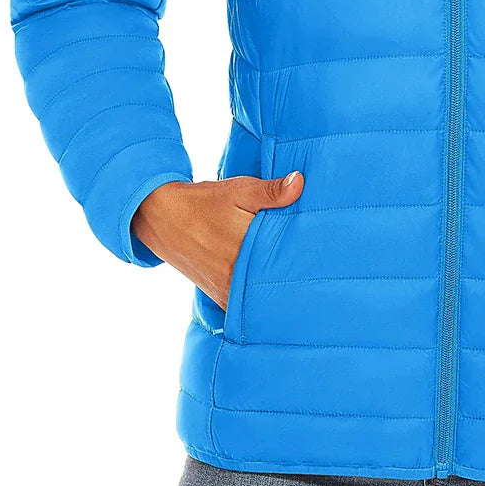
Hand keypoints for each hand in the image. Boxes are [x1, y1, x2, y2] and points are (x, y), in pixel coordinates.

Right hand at [132, 171, 304, 306]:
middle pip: (275, 280)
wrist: (161, 216)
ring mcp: (225, 289)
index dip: (305, 257)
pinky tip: (272, 292)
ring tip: (299, 284)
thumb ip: (271, 191)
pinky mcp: (218, 296)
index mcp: (244, 248)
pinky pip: (244, 303)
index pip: (285, 258)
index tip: (323, 256)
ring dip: (275, 289)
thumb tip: (299, 183)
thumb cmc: (205, 201)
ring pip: (260, 295)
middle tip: (317, 274)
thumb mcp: (239, 190)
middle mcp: (235, 275)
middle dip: (294, 276)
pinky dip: (257, 298)